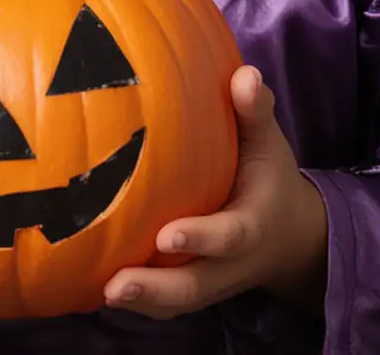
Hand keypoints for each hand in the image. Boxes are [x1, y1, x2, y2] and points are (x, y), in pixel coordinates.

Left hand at [102, 65, 328, 320]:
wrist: (288, 238)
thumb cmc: (267, 179)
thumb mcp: (269, 145)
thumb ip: (256, 112)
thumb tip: (245, 75)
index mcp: (251, 228)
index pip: (229, 237)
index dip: (201, 239)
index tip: (167, 235)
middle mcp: (229, 265)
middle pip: (194, 287)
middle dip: (156, 288)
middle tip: (117, 286)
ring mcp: (209, 282)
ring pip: (175, 302)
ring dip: (139, 301)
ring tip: (99, 292)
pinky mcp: (191, 290)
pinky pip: (163, 303)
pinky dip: (134, 301)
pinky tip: (90, 287)